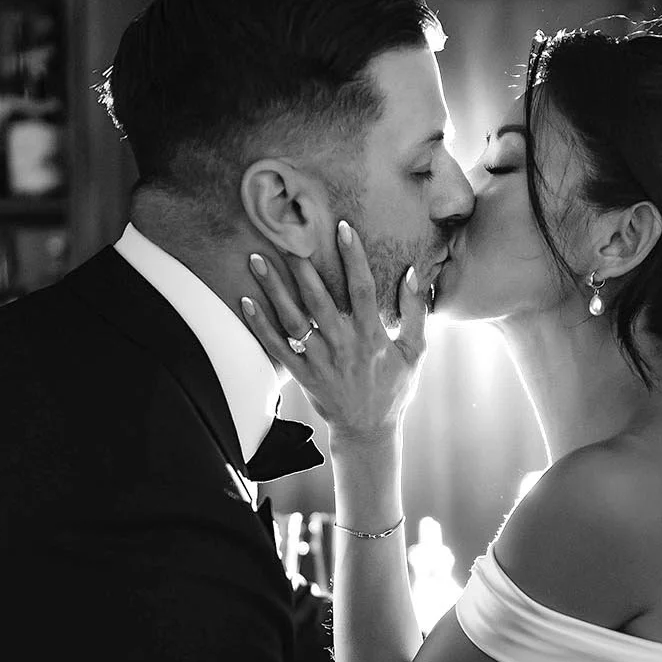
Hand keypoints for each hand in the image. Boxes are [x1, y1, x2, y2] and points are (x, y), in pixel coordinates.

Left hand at [240, 221, 429, 441]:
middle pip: (319, 301)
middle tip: (286, 236)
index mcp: (372, 337)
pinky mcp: (303, 376)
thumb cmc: (394, 389)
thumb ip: (416, 312)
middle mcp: (344, 346)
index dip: (353, 258)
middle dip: (302, 267)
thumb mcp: (415, 352)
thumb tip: (414, 273)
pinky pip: (277, 349)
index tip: (342, 228)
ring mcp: (321, 362)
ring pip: (294, 321)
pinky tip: (245, 302)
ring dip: (274, 290)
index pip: (362, 290)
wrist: (369, 432)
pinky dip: (260, 326)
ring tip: (257, 259)